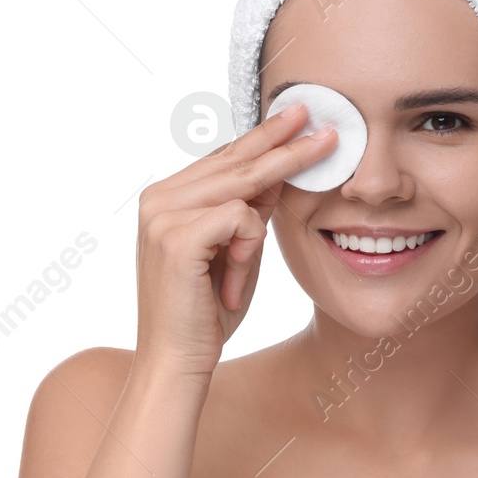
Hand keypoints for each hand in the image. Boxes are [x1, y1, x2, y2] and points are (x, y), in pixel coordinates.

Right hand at [131, 103, 335, 379]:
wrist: (177, 360)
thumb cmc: (209, 312)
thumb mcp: (238, 252)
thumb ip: (250, 213)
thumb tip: (279, 172)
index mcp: (167, 198)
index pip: (224, 157)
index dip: (262, 138)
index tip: (296, 117)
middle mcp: (159, 198)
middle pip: (235, 159)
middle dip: (281, 141)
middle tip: (318, 120)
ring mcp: (163, 214)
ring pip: (243, 184)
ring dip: (260, 226)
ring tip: (251, 254)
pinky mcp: (177, 235)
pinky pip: (241, 217)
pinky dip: (248, 249)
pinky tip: (231, 281)